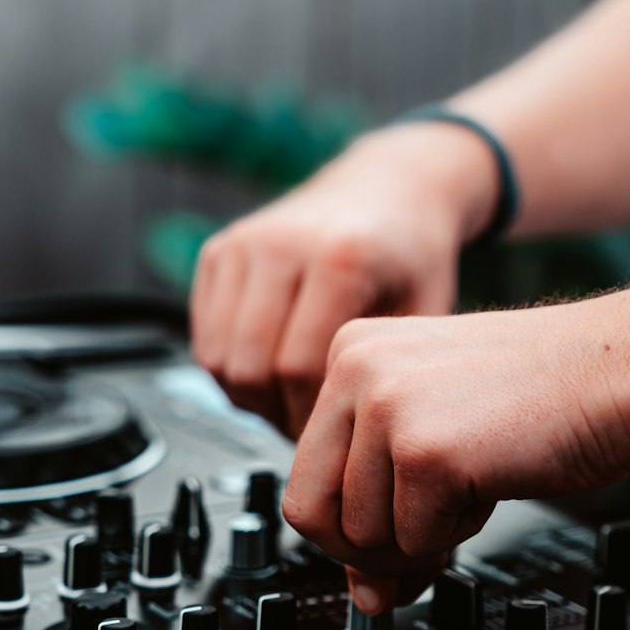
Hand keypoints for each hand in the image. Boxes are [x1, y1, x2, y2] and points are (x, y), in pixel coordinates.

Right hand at [189, 122, 498, 436]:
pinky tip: (270, 372)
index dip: (309, 419)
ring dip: (248, 396)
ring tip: (290, 402)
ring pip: (218, 359)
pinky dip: (230, 370)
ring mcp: (242, 244)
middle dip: (276, 414)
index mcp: (337, 257)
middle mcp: (280, 244)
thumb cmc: (411, 253)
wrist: (390, 187)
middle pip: (250, 368)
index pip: (298, 370)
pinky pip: (203, 338)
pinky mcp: (218, 252)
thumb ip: (386, 373)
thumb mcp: (425, 314)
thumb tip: (349, 442)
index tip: (330, 436)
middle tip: (307, 429)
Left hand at [283, 290, 629, 611]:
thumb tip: (363, 597)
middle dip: (367, 552)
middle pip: (310, 514)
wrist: (627, 370)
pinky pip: (414, 542)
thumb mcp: (443, 441)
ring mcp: (387, 407)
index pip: (304, 477)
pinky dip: (455, 537)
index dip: (347, 530)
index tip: (392, 537)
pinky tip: (491, 486)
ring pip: (361, 537)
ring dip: (419, 541)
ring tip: (472, 490)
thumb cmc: (547, 397)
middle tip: (424, 542)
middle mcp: (356, 371)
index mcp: (350, 353)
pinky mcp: (425, 451)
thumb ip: (386, 505)